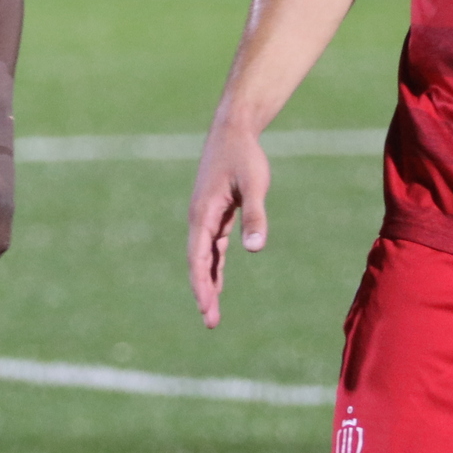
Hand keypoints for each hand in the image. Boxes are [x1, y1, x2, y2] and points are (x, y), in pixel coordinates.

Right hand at [185, 119, 271, 329]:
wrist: (233, 129)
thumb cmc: (244, 155)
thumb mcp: (254, 184)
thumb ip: (255, 216)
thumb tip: (254, 249)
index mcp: (202, 214)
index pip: (198, 258)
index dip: (202, 284)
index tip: (206, 308)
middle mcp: (199, 219)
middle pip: (197, 263)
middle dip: (203, 292)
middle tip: (210, 322)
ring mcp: (205, 217)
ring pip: (203, 257)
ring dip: (207, 283)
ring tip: (211, 312)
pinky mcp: (214, 214)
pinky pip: (211, 247)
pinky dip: (213, 266)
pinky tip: (217, 284)